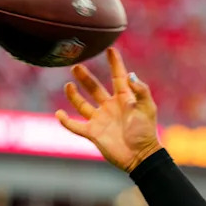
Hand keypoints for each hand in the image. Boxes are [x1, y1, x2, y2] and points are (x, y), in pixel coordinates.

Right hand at [56, 48, 161, 171]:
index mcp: (124, 99)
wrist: (140, 156)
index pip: (118, 77)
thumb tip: (130, 74)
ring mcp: (100, 120)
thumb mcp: (147, 108)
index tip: (110, 49)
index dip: (115, 63)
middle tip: (76, 66)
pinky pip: (76, 126)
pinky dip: (66, 121)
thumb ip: (140, 90)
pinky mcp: (93, 133)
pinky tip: (59, 113)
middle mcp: (110, 107)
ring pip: (82, 104)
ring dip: (74, 95)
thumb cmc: (146, 131)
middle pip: (94, 88)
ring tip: (69, 85)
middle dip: (86, 77)